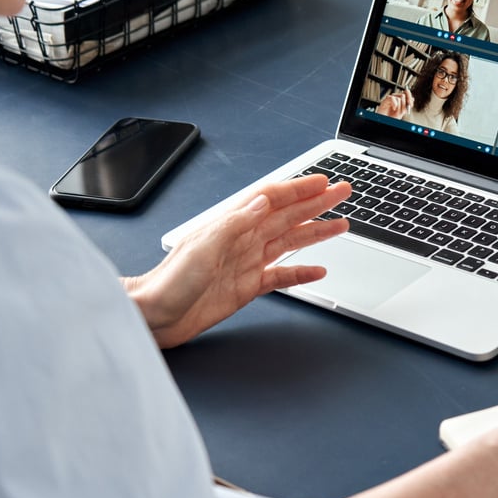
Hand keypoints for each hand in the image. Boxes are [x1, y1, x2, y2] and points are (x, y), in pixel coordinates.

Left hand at [124, 174, 350, 347]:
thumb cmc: (169, 282)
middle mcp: (243, 240)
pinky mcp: (247, 287)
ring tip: (341, 224)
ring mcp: (247, 263)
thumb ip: (236, 223)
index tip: (323, 181)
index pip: (272, 198)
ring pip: (290, 242)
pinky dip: (301, 272)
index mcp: (232, 224)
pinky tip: (318, 269)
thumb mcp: (203, 246)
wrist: (155, 316)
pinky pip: (281, 276)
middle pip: (289, 216)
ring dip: (316, 232)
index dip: (299, 188)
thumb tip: (263, 201)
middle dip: (317, 203)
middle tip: (343, 193)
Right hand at [376, 88, 413, 119]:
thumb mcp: (401, 112)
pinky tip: (394, 108)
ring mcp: (391, 99)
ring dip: (399, 106)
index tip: (411, 102)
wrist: (384, 119)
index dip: (409, 97)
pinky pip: (392, 98)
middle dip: (404, 105)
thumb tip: (412, 99)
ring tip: (395, 111)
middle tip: (401, 111)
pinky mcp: (386, 100)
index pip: (406, 95)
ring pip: (399, 98)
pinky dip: (394, 104)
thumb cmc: (391, 117)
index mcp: (400, 101)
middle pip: (403, 96)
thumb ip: (406, 105)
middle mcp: (396, 98)